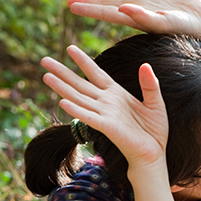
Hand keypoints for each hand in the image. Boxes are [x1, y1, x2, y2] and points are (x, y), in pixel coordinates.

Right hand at [41, 46, 168, 171]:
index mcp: (116, 94)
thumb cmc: (155, 130)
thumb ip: (150, 85)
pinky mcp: (107, 128)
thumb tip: (145, 65)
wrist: (154, 153)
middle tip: (44, 60)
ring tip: (46, 76)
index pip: (96, 73)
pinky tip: (62, 102)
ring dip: (62, 88)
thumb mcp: (156, 103)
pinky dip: (76, 110)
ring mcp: (105, 115)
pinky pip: (89, 117)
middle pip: (80, 84)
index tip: (70, 48)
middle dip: (62, 72)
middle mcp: (106, 103)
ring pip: (79, 98)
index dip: (84, 61)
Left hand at [68, 0, 200, 35]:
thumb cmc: (184, 27)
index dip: (88, 9)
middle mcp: (134, 7)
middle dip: (87, 2)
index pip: (104, 13)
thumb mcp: (163, 23)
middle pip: (104, 4)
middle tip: (69, 2)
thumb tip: (122, 9)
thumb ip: (143, 17)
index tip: (71, 7)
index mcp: (133, 18)